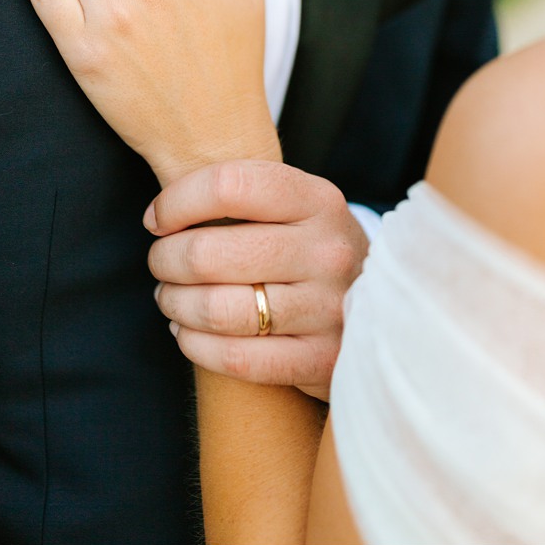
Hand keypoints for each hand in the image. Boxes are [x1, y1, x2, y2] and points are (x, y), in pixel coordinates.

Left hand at [144, 159, 368, 399]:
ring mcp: (328, 308)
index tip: (158, 219)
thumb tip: (163, 213)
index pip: (230, 185)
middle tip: (163, 264)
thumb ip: (247, 199)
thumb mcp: (302, 209)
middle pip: (208, 253)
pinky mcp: (319, 359)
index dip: (177, 201)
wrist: (386, 306)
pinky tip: (190, 333)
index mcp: (320, 201)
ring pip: (215, 309)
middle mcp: (328, 252)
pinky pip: (233, 359)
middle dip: (165, 260)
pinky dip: (195, 346)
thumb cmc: (314, 252)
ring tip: (172, 299)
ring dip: (174, 304)